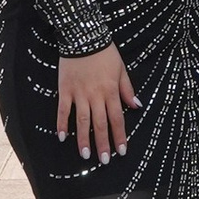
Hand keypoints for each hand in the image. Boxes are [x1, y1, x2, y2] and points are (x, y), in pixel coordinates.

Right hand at [56, 43, 137, 162]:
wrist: (83, 37)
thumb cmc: (105, 53)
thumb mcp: (121, 69)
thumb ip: (127, 89)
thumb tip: (137, 106)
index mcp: (111, 91)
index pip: (117, 118)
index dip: (119, 136)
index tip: (121, 151)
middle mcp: (96, 95)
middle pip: (100, 123)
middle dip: (103, 143)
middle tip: (104, 161)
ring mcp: (79, 93)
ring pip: (82, 120)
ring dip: (84, 138)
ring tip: (86, 155)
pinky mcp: (65, 90)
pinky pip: (63, 110)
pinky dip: (62, 123)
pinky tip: (62, 137)